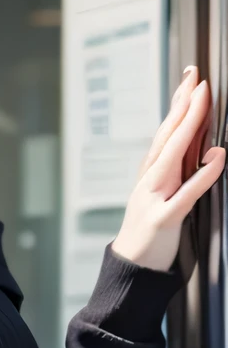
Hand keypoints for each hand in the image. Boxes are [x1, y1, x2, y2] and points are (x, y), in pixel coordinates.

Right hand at [112, 66, 225, 271]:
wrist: (131, 268)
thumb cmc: (149, 233)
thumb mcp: (159, 197)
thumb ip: (175, 172)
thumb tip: (198, 147)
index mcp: (150, 174)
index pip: (166, 131)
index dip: (178, 103)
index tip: (190, 79)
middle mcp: (149, 181)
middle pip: (167, 136)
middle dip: (182, 105)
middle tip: (196, 79)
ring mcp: (154, 198)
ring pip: (172, 156)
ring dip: (188, 126)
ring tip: (202, 102)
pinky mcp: (164, 220)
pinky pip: (188, 193)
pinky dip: (204, 174)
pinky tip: (217, 157)